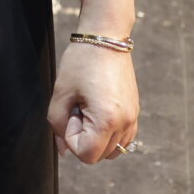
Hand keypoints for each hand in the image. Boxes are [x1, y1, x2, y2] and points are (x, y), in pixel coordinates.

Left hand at [46, 42, 139, 165]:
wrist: (106, 38)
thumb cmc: (81, 62)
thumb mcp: (61, 93)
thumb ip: (58, 125)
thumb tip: (63, 149)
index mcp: (107, 120)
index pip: (86, 155)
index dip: (71, 138)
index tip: (72, 113)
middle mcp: (126, 123)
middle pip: (99, 155)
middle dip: (83, 138)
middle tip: (79, 109)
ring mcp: (133, 119)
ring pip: (111, 150)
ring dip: (95, 137)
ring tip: (88, 108)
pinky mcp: (135, 113)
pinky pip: (122, 138)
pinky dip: (107, 133)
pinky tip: (97, 109)